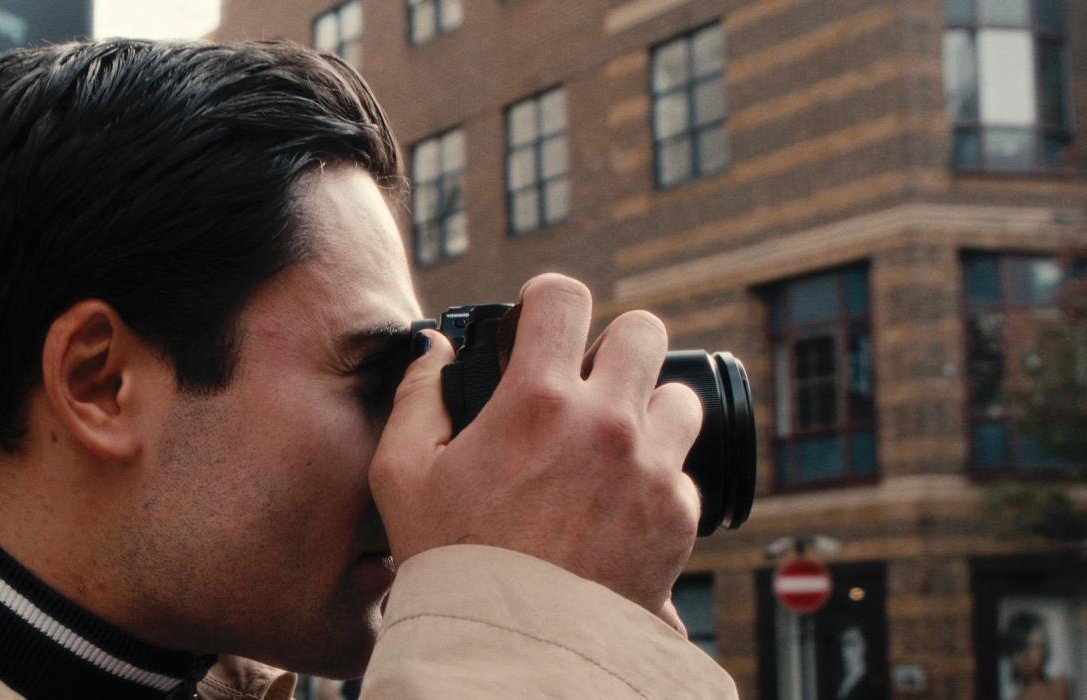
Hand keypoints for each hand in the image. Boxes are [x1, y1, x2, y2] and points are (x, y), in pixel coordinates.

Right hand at [369, 273, 702, 619]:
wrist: (513, 649)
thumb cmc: (451, 562)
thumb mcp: (402, 475)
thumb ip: (417, 396)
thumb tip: (437, 349)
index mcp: (536, 399)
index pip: (564, 295)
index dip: (548, 298)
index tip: (541, 319)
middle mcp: (604, 422)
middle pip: (645, 331)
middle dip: (615, 346)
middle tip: (589, 379)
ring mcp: (650, 467)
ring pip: (678, 397)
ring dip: (649, 409)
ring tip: (614, 443)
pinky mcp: (679, 514)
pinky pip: (685, 469)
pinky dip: (658, 477)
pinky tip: (620, 504)